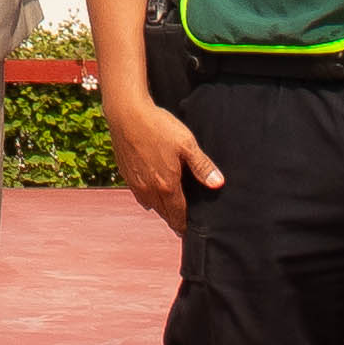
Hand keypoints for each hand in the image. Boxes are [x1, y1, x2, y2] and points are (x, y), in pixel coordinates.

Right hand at [106, 87, 224, 228]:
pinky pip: (139, 195)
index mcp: (166, 186)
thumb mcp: (187, 144)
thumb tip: (218, 184)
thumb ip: (202, 166)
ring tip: (172, 205)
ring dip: (162, 208)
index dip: (185, 225)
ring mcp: (135, 184)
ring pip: (151, 205)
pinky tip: (154, 188)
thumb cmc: (158, 127)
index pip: (178, 216)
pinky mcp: (125, 175)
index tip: (191, 230)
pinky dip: (149, 196)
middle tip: (184, 220)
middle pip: (164, 214)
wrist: (126, 114)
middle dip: (175, 218)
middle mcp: (149, 190)